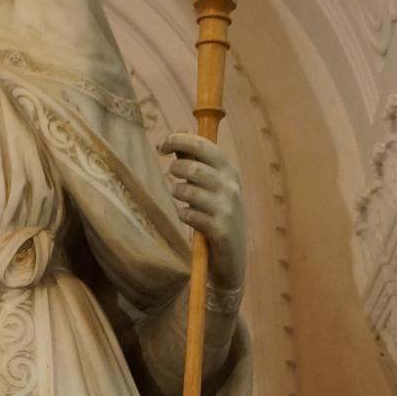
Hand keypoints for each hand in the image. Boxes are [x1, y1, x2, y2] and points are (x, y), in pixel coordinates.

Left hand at [159, 133, 246, 294]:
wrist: (233, 257)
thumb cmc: (218, 216)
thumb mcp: (213, 186)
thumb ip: (196, 163)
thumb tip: (176, 138)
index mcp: (230, 171)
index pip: (203, 145)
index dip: (180, 140)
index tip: (163, 144)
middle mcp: (231, 186)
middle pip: (192, 168)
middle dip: (175, 169)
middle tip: (171, 176)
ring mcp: (226, 208)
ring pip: (187, 191)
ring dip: (177, 193)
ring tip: (180, 197)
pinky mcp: (219, 229)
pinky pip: (188, 214)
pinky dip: (183, 214)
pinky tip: (188, 217)